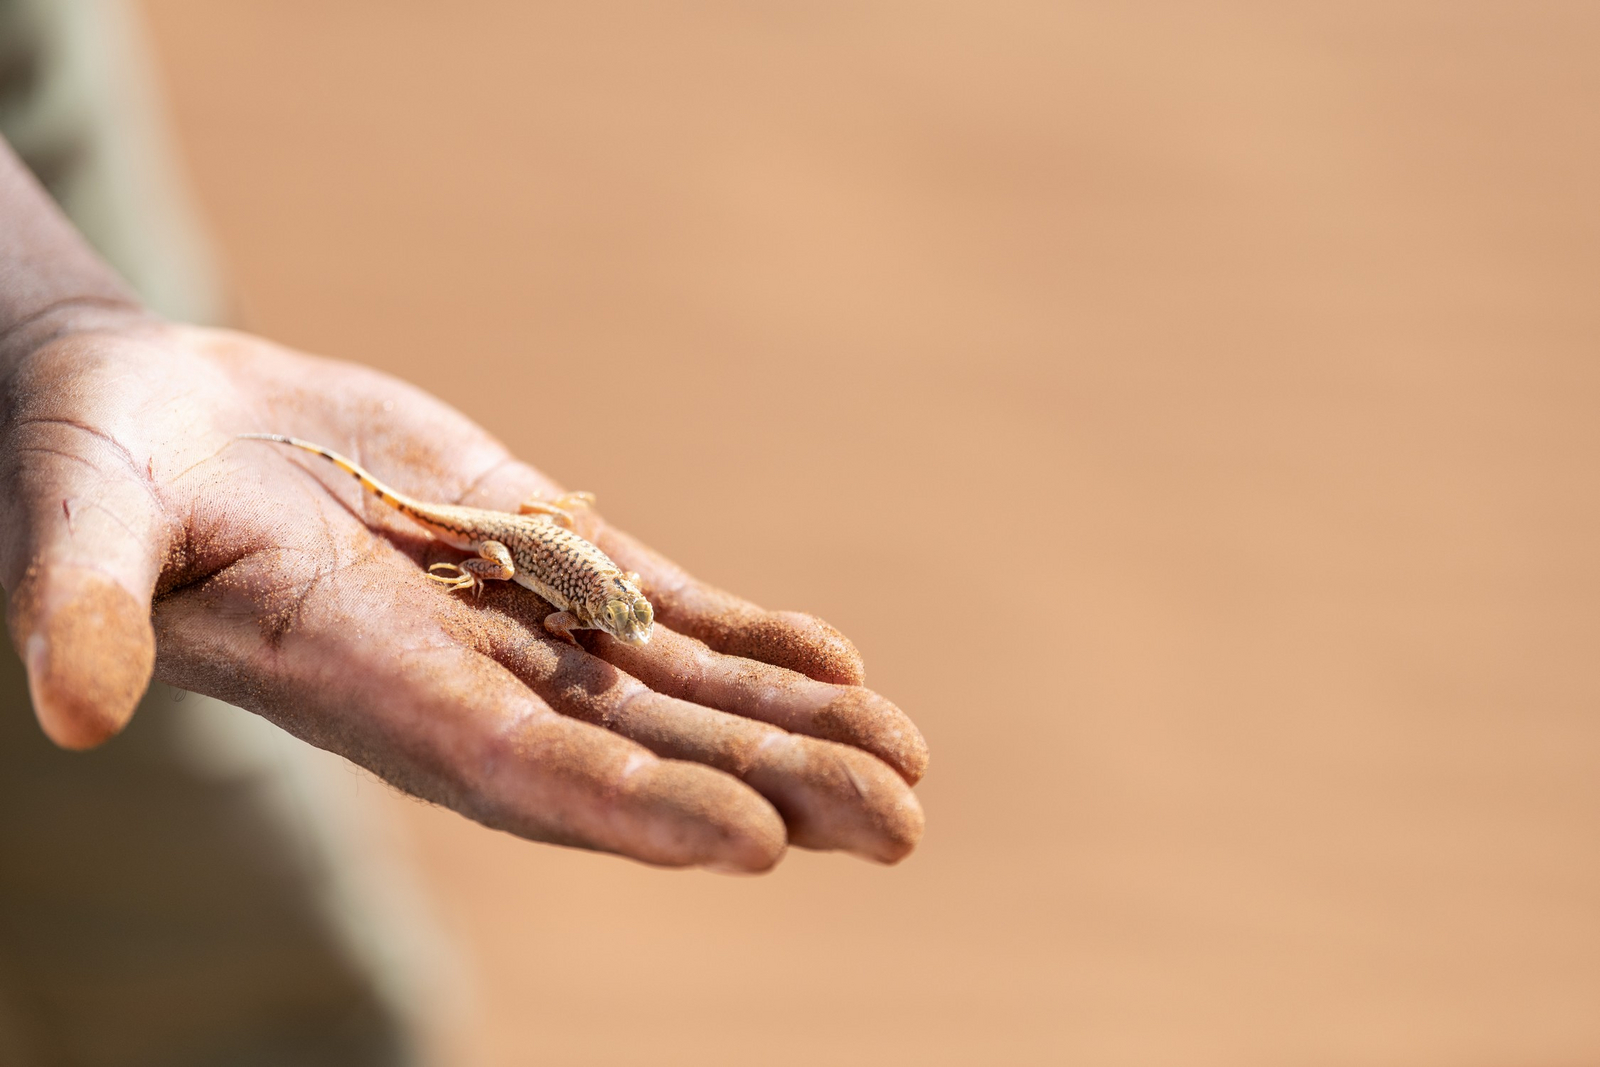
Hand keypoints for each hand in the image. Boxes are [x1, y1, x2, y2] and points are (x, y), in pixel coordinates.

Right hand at [0, 314, 926, 869]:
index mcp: (364, 685)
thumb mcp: (78, 516)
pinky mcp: (535, 549)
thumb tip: (68, 704)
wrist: (158, 421)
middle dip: (767, 787)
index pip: (519, 767)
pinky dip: (750, 640)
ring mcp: (510, 618)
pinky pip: (662, 609)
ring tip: (908, 765)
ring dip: (792, 726)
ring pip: (674, 689)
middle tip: (901, 826)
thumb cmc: (98, 465)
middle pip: (636, 750)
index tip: (759, 839)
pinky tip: (840, 668)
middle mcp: (458, 677)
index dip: (636, 803)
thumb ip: (80, 599)